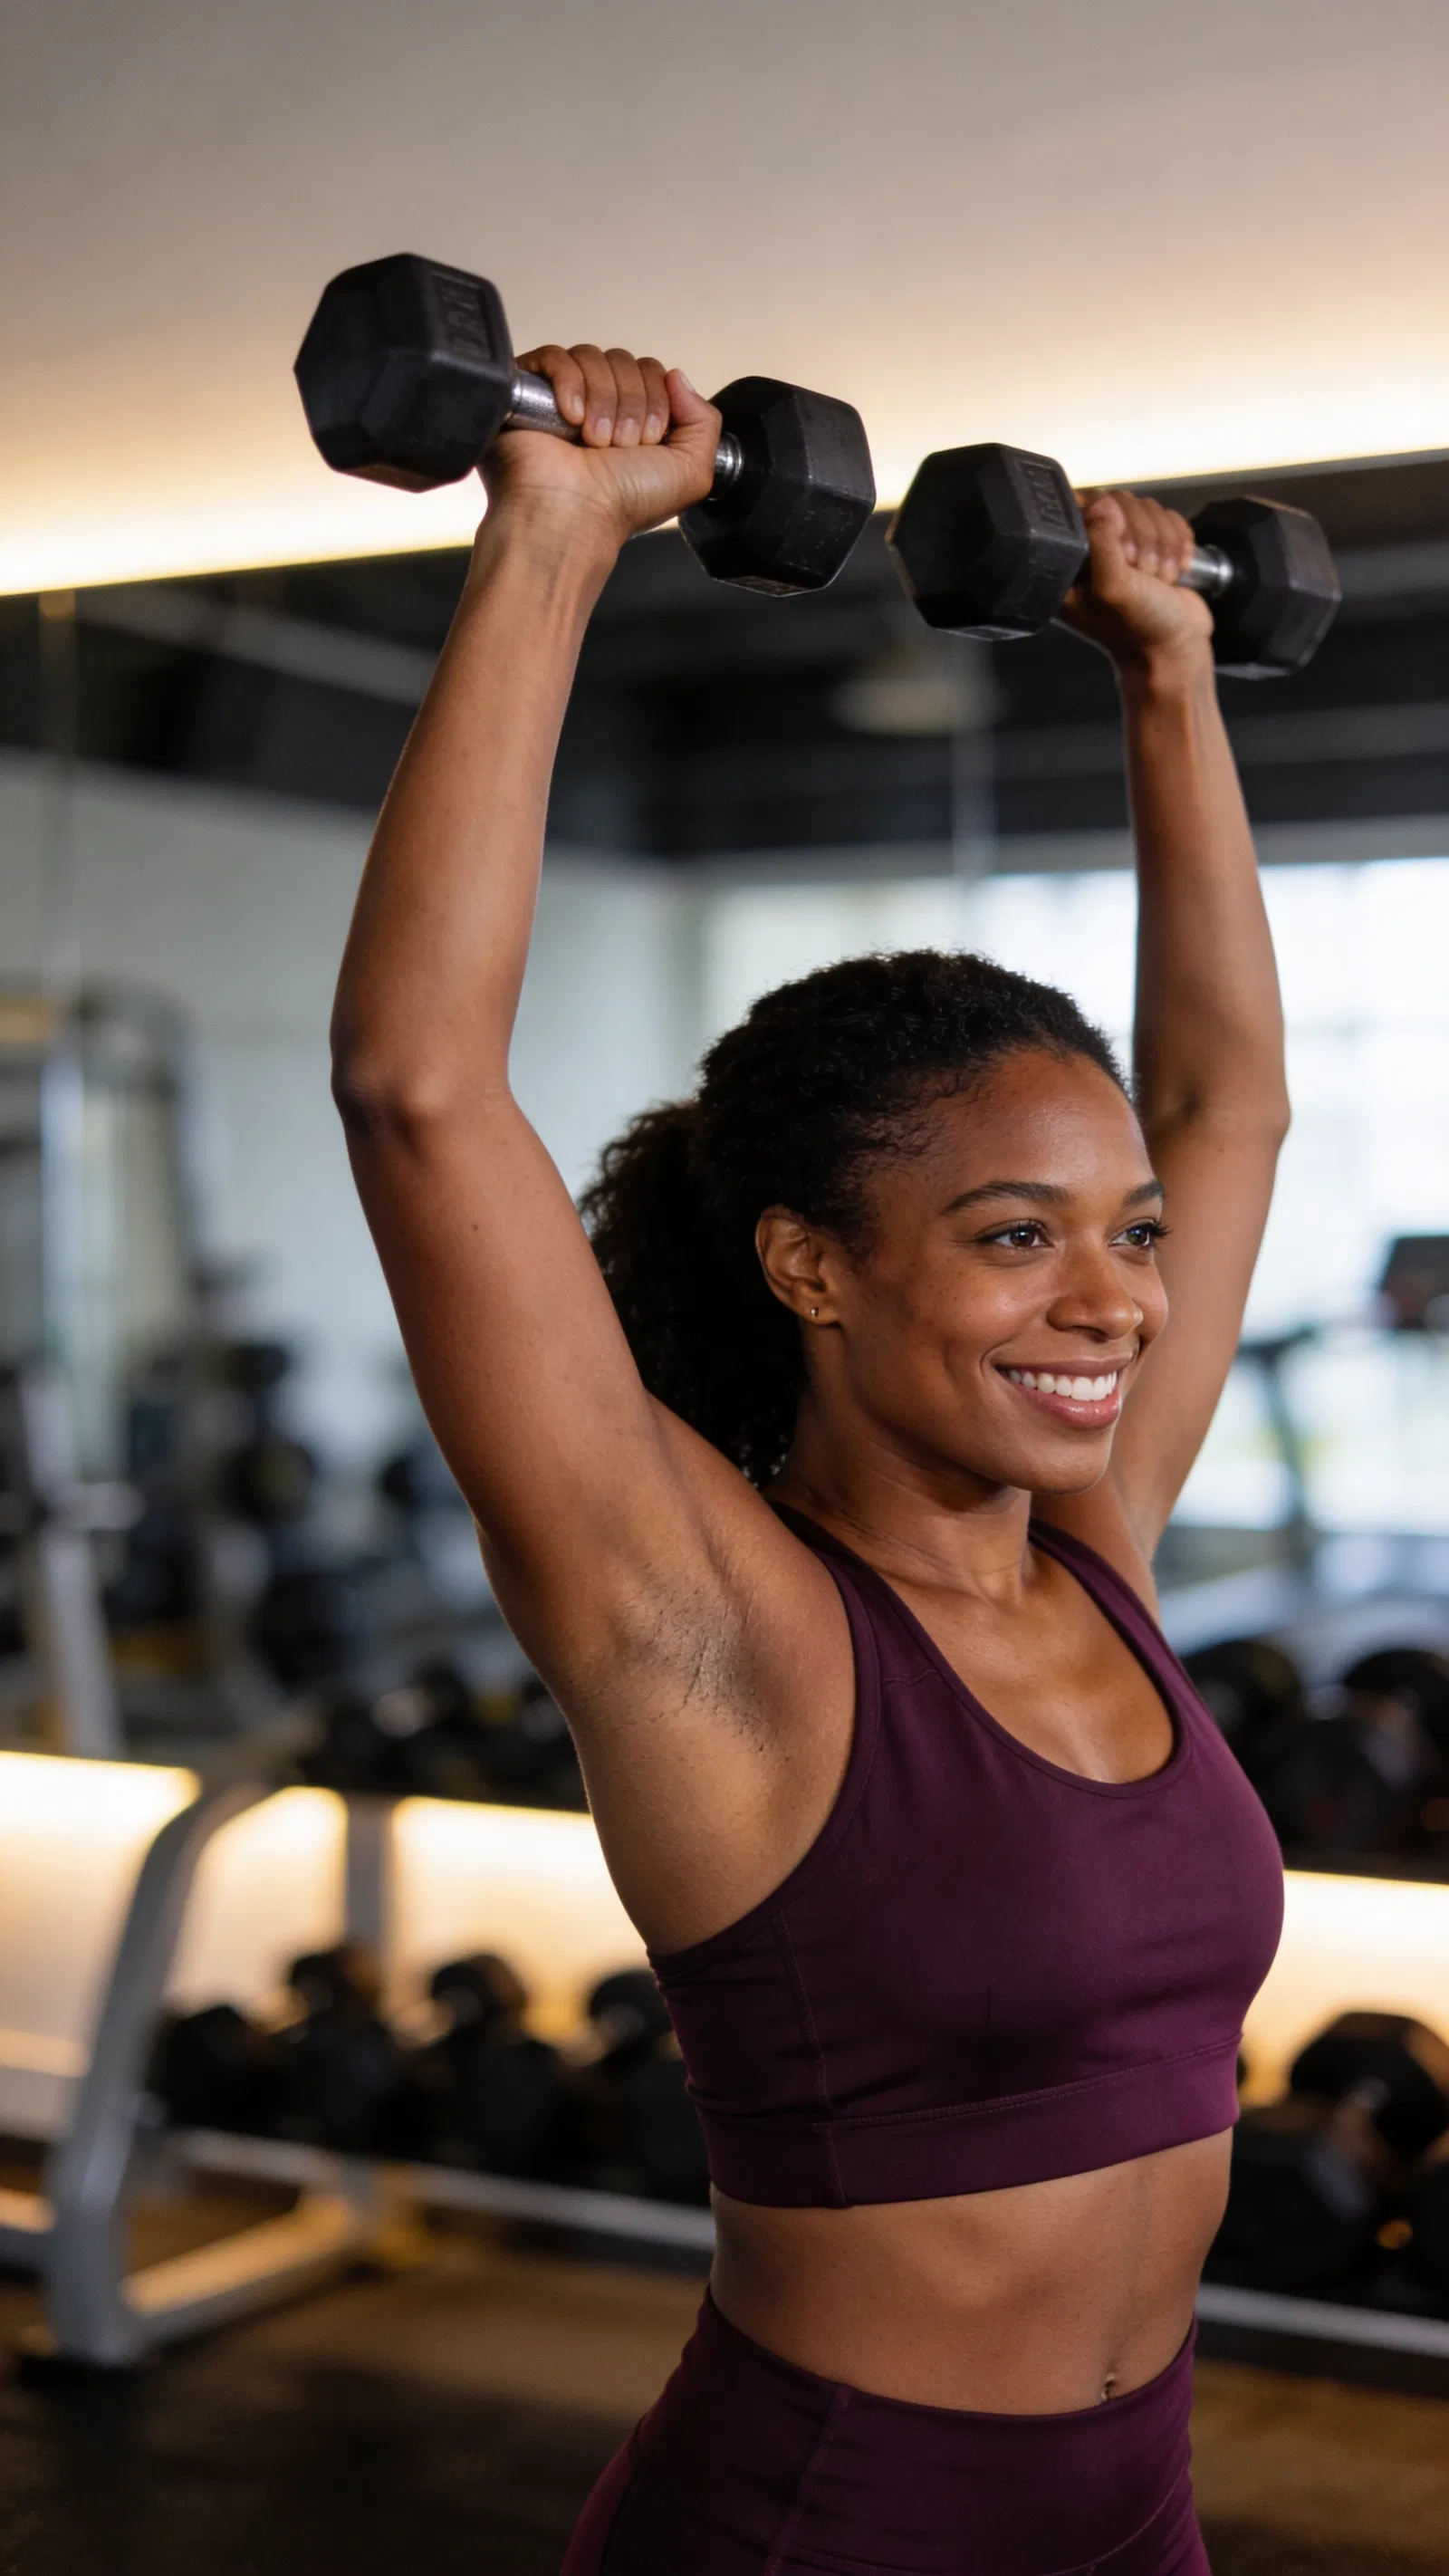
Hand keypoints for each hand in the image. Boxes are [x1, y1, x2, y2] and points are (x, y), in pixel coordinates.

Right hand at [481, 344, 720, 557]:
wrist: (574, 515)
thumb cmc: (624, 503)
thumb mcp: (690, 472)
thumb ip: (705, 422)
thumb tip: (678, 377)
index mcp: (633, 421)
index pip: (651, 372)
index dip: (657, 399)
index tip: (648, 439)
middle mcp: (599, 407)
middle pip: (624, 360)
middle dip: (631, 402)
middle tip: (619, 445)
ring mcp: (562, 397)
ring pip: (593, 357)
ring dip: (603, 400)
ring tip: (594, 441)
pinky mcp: (529, 390)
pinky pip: (555, 357)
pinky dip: (570, 382)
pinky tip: (571, 417)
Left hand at [1057, 490, 1213, 678]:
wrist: (1177, 650)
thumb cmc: (1138, 627)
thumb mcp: (1112, 589)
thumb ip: (1102, 544)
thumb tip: (1102, 503)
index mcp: (1068, 561)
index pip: (1080, 505)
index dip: (1107, 519)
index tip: (1123, 554)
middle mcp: (1092, 548)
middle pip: (1118, 501)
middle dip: (1142, 538)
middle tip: (1143, 573)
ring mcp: (1123, 544)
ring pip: (1146, 508)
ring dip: (1162, 545)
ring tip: (1160, 579)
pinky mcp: (1152, 544)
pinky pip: (1168, 517)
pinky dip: (1178, 542)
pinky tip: (1175, 571)